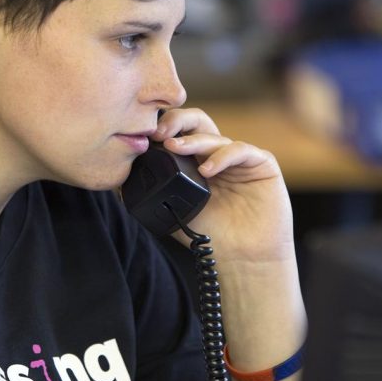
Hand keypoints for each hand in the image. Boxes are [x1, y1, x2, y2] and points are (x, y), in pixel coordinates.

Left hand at [151, 107, 295, 272]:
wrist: (245, 259)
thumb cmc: (211, 236)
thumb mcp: (174, 213)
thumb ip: (153, 195)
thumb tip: (119, 184)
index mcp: (196, 161)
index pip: (180, 132)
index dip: (164, 128)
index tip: (146, 137)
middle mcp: (217, 155)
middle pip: (197, 123)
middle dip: (176, 121)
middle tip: (159, 133)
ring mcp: (239, 158)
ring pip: (215, 136)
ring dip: (193, 141)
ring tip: (175, 148)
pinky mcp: (261, 164)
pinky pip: (241, 150)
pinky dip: (223, 156)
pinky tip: (207, 170)